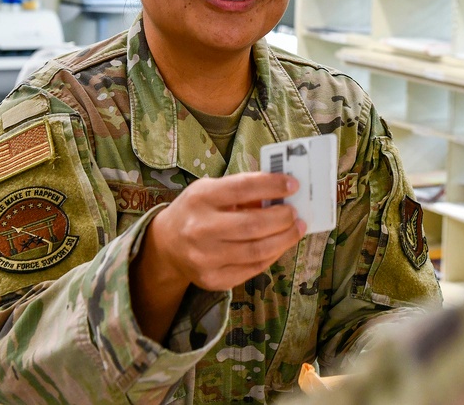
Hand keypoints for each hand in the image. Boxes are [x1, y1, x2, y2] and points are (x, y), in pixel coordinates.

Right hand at [142, 171, 305, 291]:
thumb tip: (282, 192)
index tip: (293, 185)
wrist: (167, 246)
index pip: (242, 188)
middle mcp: (200, 229)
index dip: (272, 186)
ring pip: (257, 250)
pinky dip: (273, 255)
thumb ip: (242, 190)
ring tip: (296, 228)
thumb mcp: (211, 190)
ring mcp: (205, 258)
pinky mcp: (213, 280)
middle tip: (295, 212)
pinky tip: (280, 244)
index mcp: (200, 198)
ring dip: (284, 238)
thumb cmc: (197, 211)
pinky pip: (253, 268)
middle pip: (253, 225)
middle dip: (283, 218)